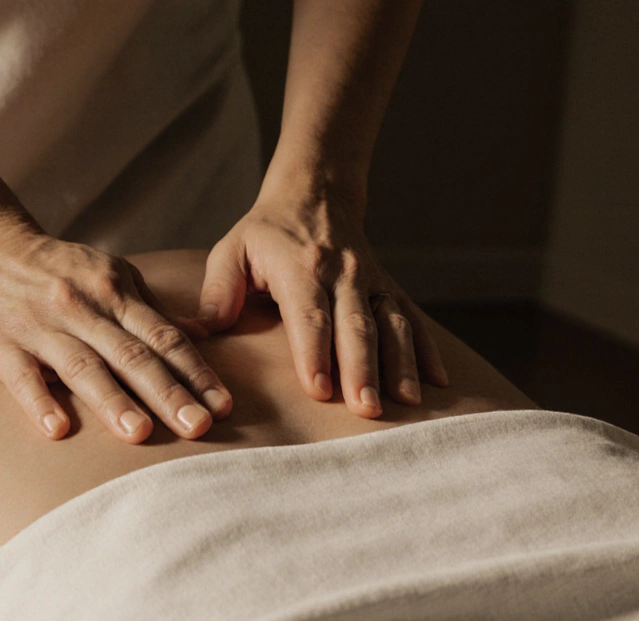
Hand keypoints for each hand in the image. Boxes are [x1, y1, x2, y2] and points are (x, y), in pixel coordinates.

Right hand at [0, 225, 230, 442]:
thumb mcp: (110, 275)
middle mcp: (83, 309)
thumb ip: (151, 308)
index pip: (163, 337)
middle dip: (168, 392)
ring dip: (113, 401)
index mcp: (115, 293)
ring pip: (83, 366)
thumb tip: (202, 334)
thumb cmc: (58, 270)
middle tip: (198, 426)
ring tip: (140, 433)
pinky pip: (22, 375)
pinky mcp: (0, 343)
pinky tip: (57, 429)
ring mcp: (41, 326)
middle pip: (132, 355)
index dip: (195, 372)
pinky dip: (39, 401)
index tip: (222, 406)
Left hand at [197, 193, 447, 417]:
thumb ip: (217, 293)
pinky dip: (427, 350)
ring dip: (400, 365)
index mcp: (300, 267)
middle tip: (366, 409)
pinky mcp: (388, 287)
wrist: (316, 193)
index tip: (319, 390)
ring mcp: (371, 280)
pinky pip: (412, 319)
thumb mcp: (231, 250)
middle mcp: (342, 273)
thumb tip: (199, 333)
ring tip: (406, 403)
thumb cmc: (265, 233)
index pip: (309, 315)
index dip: (314, 353)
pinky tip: (439, 382)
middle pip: (356, 326)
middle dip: (363, 370)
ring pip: (391, 324)